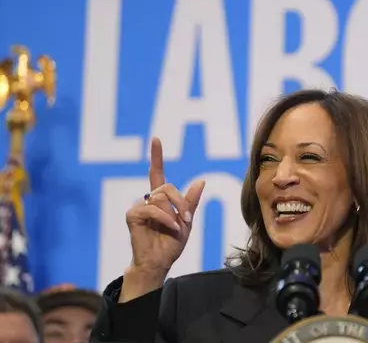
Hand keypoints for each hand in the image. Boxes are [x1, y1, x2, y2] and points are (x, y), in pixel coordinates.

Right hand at [120, 137, 204, 301]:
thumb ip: (191, 202)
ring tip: (176, 227)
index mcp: (160, 199)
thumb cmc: (170, 244)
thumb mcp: (187, 222)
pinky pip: (153, 208)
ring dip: (174, 213)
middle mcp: (148, 200)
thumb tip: (201, 180)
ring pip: (161, 197)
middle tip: (187, 220)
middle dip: (181, 202)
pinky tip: (170, 228)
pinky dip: (165, 218)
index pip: (157, 173)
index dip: (156, 156)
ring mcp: (139, 207)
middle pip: (167, 186)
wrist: (159, 263)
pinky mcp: (132, 215)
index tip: (156, 139)